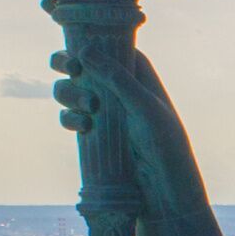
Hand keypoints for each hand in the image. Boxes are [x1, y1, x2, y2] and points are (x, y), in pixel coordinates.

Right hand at [46, 39, 202, 235]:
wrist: (163, 193)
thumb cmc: (165, 147)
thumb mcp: (144, 109)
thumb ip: (116, 79)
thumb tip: (85, 49)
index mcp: (139, 75)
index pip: (108, 46)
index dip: (87, 42)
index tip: (75, 45)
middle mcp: (120, 89)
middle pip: (82, 65)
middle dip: (70, 67)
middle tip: (71, 70)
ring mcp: (105, 112)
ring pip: (71, 91)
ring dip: (69, 94)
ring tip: (88, 110)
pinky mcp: (94, 134)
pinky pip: (70, 118)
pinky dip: (69, 119)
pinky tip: (81, 128)